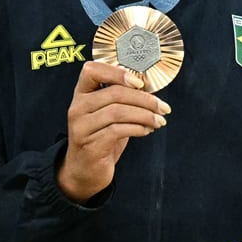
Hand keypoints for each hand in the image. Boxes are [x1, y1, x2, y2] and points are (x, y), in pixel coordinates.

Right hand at [57, 60, 167, 203]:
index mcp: (81, 94)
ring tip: (159, 121)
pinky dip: (137, 128)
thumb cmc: (100, 137)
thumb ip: (120, 98)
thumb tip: (149, 87)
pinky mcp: (90, 145)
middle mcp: (78, 107)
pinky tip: (147, 130)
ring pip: (118, 112)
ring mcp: (82, 127)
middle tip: (163, 107)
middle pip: (114, 93)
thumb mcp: (108, 114)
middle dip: (144, 99)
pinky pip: (118, 131)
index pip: (92, 70)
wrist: (84, 170)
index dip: (117, 72)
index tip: (140, 82)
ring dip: (145, 115)